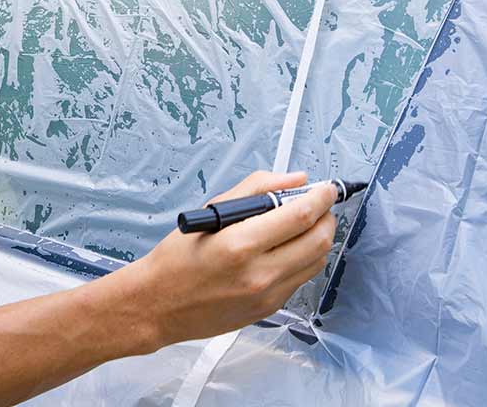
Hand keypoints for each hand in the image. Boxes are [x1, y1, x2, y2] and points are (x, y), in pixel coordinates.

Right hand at [128, 170, 337, 347]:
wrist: (159, 305)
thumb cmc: (178, 257)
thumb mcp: (212, 211)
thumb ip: (257, 189)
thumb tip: (295, 179)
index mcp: (241, 244)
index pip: (300, 216)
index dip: (321, 198)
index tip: (327, 188)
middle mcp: (259, 273)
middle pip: (318, 241)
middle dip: (327, 217)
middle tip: (321, 205)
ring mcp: (267, 295)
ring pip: (316, 262)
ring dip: (319, 238)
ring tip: (305, 224)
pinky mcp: (269, 308)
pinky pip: (301, 279)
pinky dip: (303, 258)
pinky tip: (288, 247)